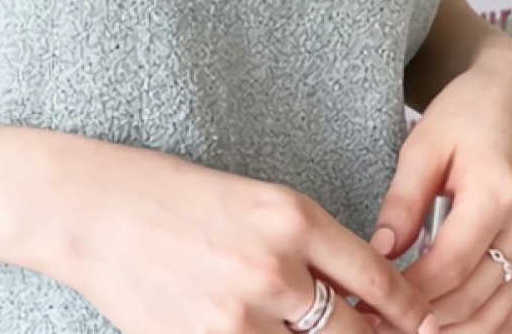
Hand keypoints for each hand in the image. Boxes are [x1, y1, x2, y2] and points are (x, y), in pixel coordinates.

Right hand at [32, 134, 437, 333]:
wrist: (91, 209)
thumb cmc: (167, 192)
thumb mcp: (248, 198)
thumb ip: (303, 242)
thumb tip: (350, 289)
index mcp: (290, 215)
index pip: (378, 277)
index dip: (408, 310)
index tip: (420, 323)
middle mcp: (274, 266)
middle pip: (358, 332)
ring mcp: (240, 315)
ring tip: (315, 330)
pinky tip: (265, 333)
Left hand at [370, 37, 511, 333]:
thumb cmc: (464, 114)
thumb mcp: (423, 145)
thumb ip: (403, 200)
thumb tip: (380, 252)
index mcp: (496, 196)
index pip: (448, 266)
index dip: (406, 293)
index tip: (364, 302)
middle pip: (470, 300)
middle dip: (419, 322)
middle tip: (369, 324)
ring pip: (493, 316)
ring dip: (446, 333)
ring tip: (394, 331)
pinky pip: (510, 311)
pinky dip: (476, 329)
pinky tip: (438, 332)